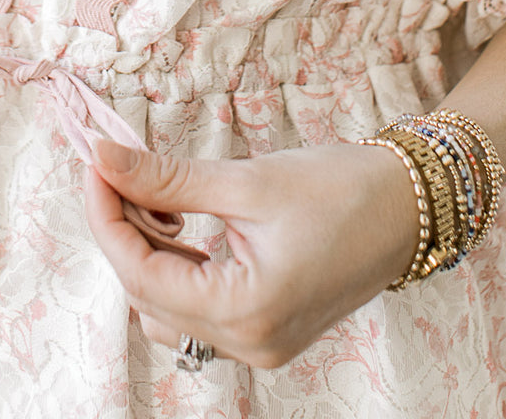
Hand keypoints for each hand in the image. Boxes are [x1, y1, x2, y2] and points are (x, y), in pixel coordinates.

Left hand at [84, 137, 420, 368]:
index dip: (107, 215)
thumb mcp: (249, 180)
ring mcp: (259, 345)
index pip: (141, 274)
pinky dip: (179, 266)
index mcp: (247, 313)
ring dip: (148, 251)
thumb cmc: (342, 189)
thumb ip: (168, 178)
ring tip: (156, 194)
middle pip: (148, 295)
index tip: (95, 163)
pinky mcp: (266, 330)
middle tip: (117, 168)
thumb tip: (104, 158)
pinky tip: (181, 221)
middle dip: (124, 229)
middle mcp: (249, 345)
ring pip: (167, 308)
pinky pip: (198, 309)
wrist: (411, 206)